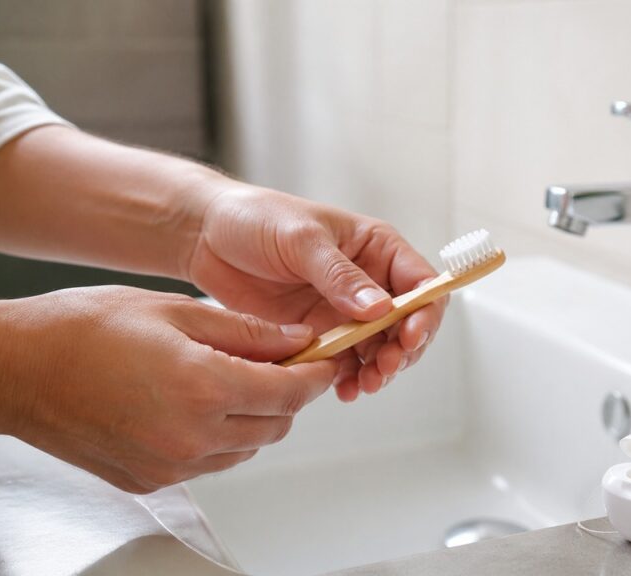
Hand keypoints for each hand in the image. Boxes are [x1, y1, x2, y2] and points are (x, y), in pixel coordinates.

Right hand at [0, 286, 334, 492]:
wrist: (18, 368)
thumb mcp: (179, 311)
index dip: (315, 374)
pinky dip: (219, 437)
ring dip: (254, 416)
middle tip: (278, 361)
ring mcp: (170, 465)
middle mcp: (192, 437)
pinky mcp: (151, 480)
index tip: (325, 360)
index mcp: (204, 388)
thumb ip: (249, 331)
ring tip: (229, 377)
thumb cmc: (86, 329)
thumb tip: (298, 338)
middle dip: (287, 394)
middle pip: (275, 424)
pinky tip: (197, 403)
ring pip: (246, 447)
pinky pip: (210, 462)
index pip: (290, 391)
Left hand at [186, 186, 446, 400]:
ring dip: (379, 370)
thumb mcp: (301, 240)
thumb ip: (340, 275)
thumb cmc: (256, 218)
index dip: (424, 313)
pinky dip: (350, 378)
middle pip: (406, 324)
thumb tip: (380, 308)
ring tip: (364, 386)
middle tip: (382, 369)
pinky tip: (344, 389)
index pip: (421, 282)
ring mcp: (344, 311)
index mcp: (376, 247)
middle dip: (402, 351)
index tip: (409, 337)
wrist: (206, 235)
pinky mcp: (319, 333)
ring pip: (379, 349)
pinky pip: (346, 362)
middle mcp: (368, 281)